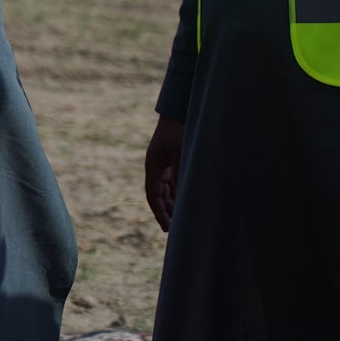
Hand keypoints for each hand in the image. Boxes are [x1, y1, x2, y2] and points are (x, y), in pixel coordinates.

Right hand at [145, 116, 183, 231]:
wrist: (178, 110)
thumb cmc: (179, 129)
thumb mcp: (180, 151)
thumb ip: (181, 173)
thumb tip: (184, 194)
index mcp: (153, 166)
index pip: (153, 196)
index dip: (159, 213)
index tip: (167, 229)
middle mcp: (156, 168)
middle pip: (159, 196)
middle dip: (166, 212)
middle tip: (176, 230)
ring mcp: (163, 165)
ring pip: (166, 191)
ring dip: (173, 204)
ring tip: (184, 220)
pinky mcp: (171, 162)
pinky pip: (173, 183)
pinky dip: (179, 194)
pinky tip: (187, 203)